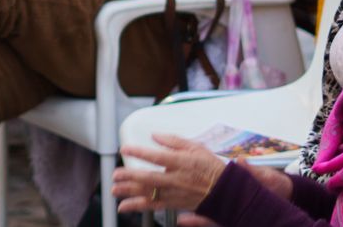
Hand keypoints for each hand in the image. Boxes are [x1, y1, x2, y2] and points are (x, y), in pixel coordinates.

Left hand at [111, 134, 227, 213]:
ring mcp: (175, 194)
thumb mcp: (196, 147)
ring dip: (130, 193)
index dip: (140, 152)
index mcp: (182, 163)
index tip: (125, 149)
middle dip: (130, 177)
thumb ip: (174, 141)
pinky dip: (139, 207)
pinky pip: (155, 206)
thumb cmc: (211, 167)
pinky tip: (126, 206)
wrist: (227, 191)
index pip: (157, 157)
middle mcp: (177, 180)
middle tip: (115, 175)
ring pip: (150, 195)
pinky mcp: (175, 204)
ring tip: (115, 190)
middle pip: (150, 179)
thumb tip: (156, 135)